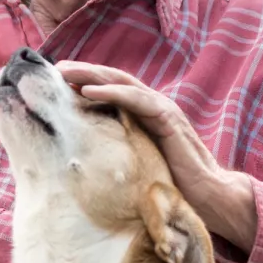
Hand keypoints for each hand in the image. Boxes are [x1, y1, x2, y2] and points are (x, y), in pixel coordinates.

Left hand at [56, 61, 257, 252]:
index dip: (85, 80)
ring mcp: (161, 108)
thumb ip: (117, 145)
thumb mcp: (135, 158)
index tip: (56, 80)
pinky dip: (111, 92)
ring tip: (64, 72)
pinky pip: (136, 99)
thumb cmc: (172, 182)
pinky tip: (87, 91)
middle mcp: (152, 105)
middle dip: (83, 71)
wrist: (208, 195)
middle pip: (113, 79)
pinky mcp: (167, 119)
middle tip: (54, 68)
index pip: (111, 88)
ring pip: (121, 82)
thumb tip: (83, 149)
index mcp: (143, 113)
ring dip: (91, 75)